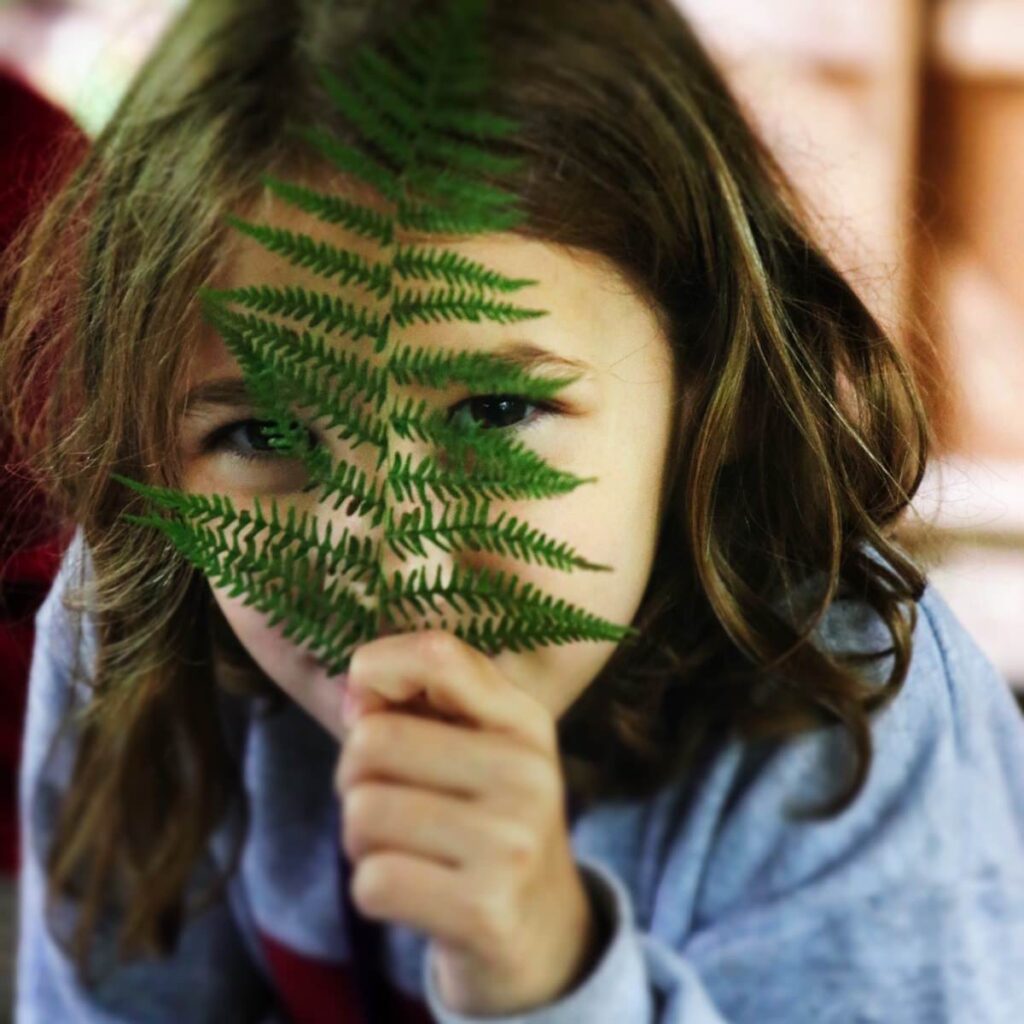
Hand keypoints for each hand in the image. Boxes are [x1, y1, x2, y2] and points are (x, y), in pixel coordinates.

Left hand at [333, 629, 603, 1016]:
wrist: (544, 936)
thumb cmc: (485, 827)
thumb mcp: (477, 752)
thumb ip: (419, 706)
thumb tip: (354, 694)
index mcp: (523, 720)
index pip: (435, 654)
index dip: (375, 670)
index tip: (367, 710)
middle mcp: (527, 771)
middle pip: (372, 742)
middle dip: (355, 780)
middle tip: (388, 805)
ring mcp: (512, 842)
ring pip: (363, 813)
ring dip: (361, 841)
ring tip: (404, 851)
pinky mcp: (487, 909)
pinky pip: (373, 881)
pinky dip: (373, 891)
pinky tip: (414, 895)